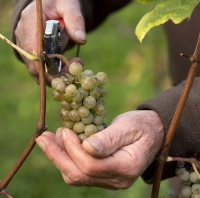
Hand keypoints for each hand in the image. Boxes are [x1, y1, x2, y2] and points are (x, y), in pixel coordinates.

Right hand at [15, 0, 85, 83]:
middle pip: (34, 64)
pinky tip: (67, 67)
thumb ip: (75, 20)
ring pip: (37, 71)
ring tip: (74, 66)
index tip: (66, 69)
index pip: (33, 49)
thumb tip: (81, 40)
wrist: (50, 5)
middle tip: (75, 67)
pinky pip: (40, 69)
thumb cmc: (59, 2)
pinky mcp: (31, 53)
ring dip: (57, 74)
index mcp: (31, 20)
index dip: (47, 64)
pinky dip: (54, 73)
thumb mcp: (69, 5)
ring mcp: (25, 46)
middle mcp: (23, 35)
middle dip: (56, 73)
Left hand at [35, 110, 163, 188]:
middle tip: (42, 139)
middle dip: (57, 156)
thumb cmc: (142, 126)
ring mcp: (110, 180)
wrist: (152, 132)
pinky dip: (68, 158)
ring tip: (48, 140)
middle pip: (79, 175)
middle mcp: (117, 180)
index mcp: (126, 167)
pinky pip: (81, 171)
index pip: (91, 165)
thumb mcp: (128, 126)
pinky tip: (61, 144)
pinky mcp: (104, 175)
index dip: (73, 149)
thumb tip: (87, 147)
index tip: (63, 131)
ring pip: (77, 176)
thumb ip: (110, 138)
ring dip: (59, 157)